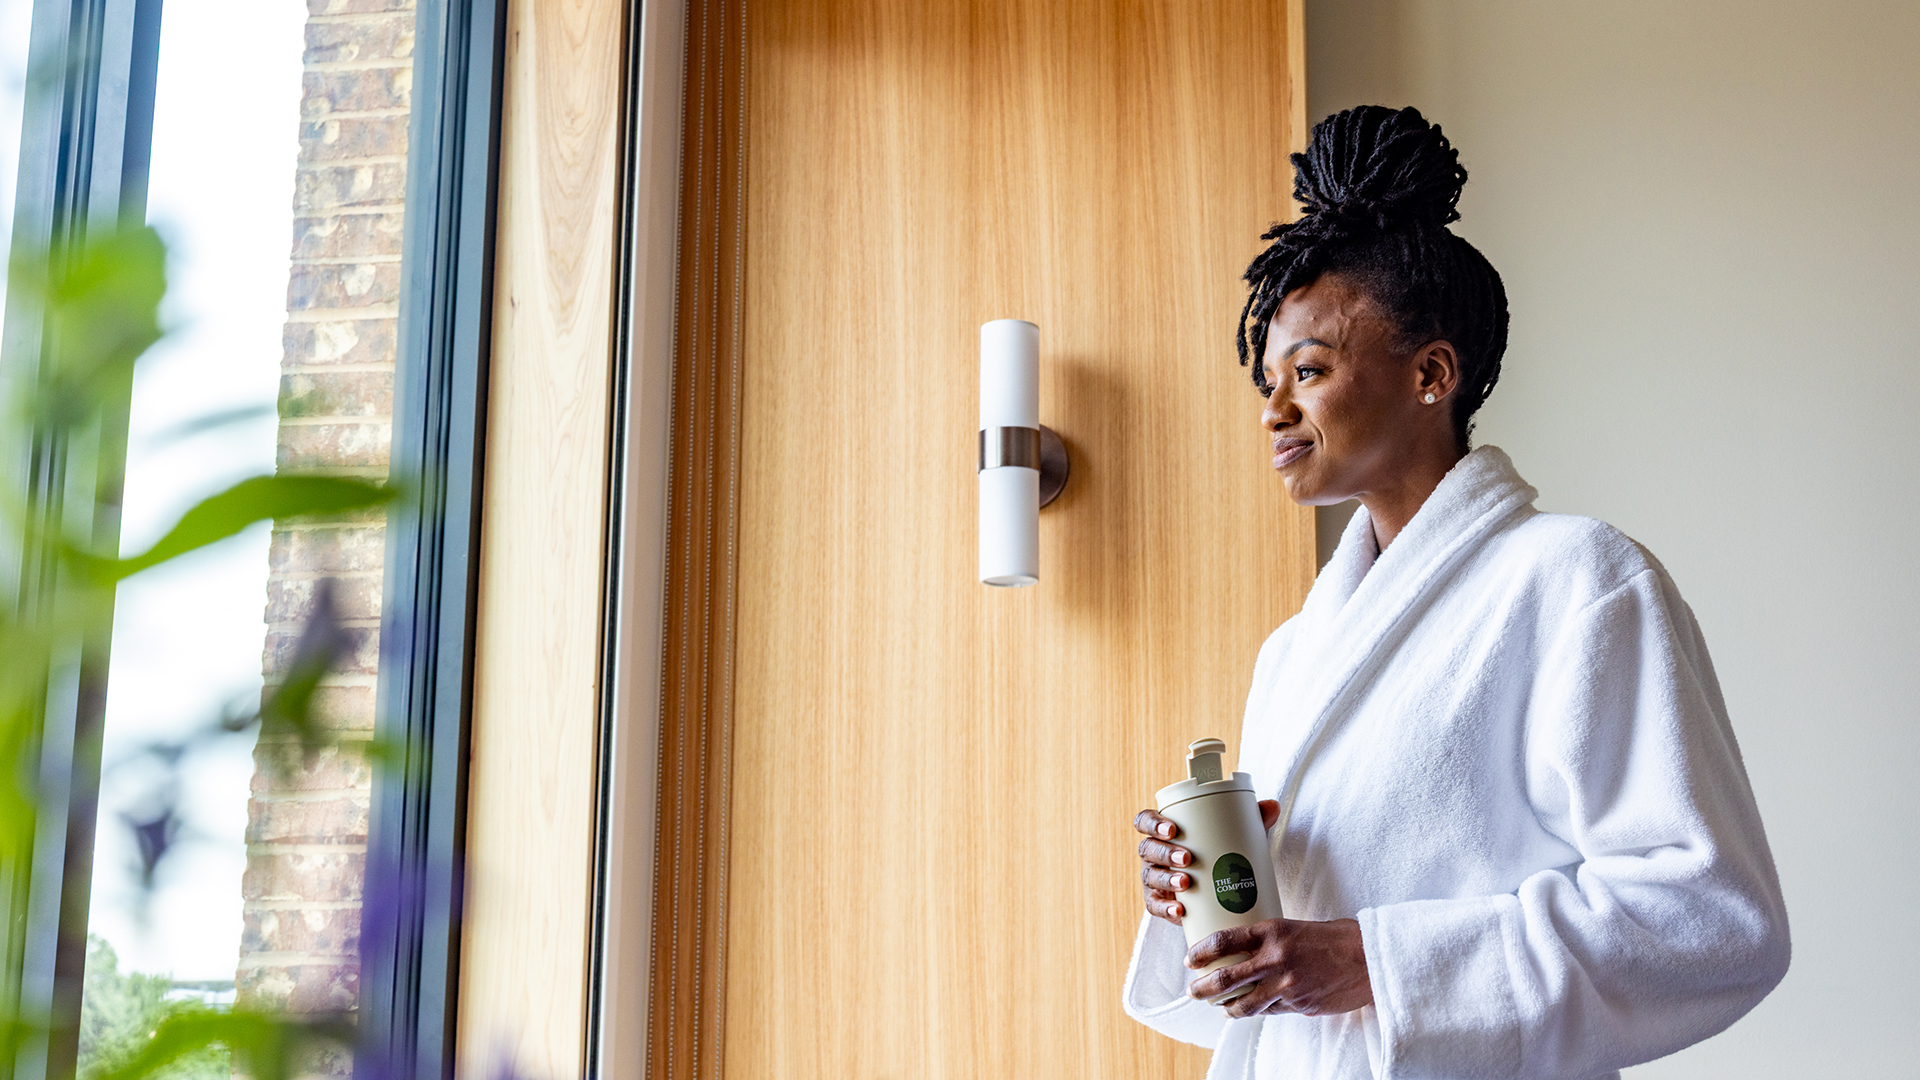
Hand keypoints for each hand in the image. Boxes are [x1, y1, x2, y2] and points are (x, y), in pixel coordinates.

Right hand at [1134, 800, 1281, 926]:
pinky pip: (1155, 906)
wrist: (1218, 891)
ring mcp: (1154, 879)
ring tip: (1186, 882)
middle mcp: (1154, 854)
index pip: (1146, 821)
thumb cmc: (1221, 854)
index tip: (1172, 828)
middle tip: (1188, 857)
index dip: (1153, 823)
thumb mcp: (1234, 837)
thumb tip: (1272, 806)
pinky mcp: (1160, 903)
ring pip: (1150, 876)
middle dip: (1165, 852)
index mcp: (1164, 832)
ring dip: (1166, 879)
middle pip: (1148, 849)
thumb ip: (1251, 820)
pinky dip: (1165, 908)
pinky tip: (1179, 910)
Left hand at [1185, 917, 1372, 1018]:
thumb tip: (1244, 953)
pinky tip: (1257, 1008)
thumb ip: (1269, 941)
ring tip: (1222, 1008)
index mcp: (1272, 932)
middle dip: (1202, 989)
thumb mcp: (1295, 927)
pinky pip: (1272, 1011)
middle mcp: (1275, 959)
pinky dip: (1262, 1010)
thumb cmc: (1334, 937)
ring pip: (1245, 1005)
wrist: (1370, 957)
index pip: (1223, 941)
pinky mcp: (1300, 1006)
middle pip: (1225, 979)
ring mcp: (1287, 986)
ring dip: (1228, 1008)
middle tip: (1194, 991)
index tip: (1190, 960)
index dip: (1200, 952)